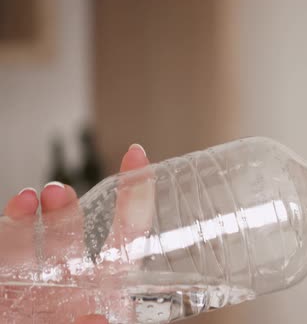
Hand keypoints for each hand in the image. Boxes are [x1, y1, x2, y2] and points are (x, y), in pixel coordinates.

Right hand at [2, 144, 149, 323]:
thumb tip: (97, 321)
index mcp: (109, 288)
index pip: (128, 232)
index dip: (135, 193)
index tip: (136, 155)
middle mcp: (72, 280)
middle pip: (73, 232)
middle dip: (67, 207)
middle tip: (58, 192)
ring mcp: (36, 282)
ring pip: (34, 237)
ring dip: (32, 214)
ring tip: (31, 199)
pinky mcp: (6, 285)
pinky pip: (5, 249)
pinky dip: (8, 225)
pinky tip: (15, 210)